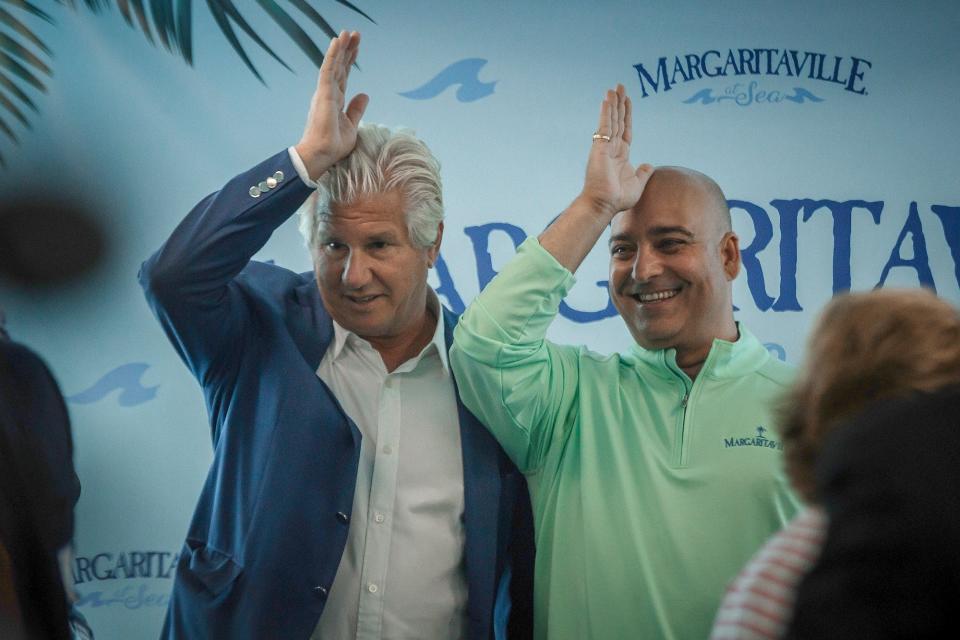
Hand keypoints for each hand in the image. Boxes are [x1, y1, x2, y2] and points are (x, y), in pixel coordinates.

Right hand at [295, 31, 369, 179]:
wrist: (322, 154)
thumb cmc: (333, 145)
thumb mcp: (351, 125)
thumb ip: (356, 109)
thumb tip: (364, 94)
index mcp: (334, 100)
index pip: (343, 76)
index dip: (349, 61)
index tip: (356, 48)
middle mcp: (328, 93)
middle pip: (339, 67)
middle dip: (347, 50)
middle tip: (356, 34)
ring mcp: (325, 92)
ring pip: (334, 64)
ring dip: (341, 48)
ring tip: (348, 32)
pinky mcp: (323, 94)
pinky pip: (328, 70)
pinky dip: (333, 55)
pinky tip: (338, 41)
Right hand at [578, 84, 651, 218]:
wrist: (604, 205)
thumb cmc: (617, 199)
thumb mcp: (637, 184)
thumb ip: (643, 173)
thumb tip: (649, 165)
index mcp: (620, 155)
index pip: (625, 130)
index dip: (627, 115)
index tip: (627, 101)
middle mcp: (611, 148)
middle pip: (617, 121)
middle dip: (619, 104)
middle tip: (620, 86)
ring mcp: (604, 147)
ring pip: (611, 120)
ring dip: (613, 103)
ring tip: (615, 87)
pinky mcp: (599, 147)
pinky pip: (604, 126)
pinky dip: (606, 112)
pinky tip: (608, 99)